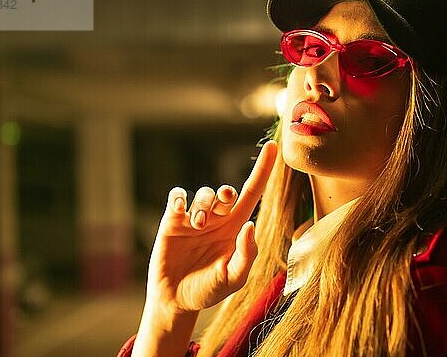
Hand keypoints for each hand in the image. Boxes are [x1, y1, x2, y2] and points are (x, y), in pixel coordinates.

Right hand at [145, 141, 277, 312]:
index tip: (274, 147)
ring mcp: (194, 218)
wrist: (176, 300)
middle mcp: (217, 219)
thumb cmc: (208, 290)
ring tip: (197, 224)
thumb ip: (246, 255)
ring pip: (203, 193)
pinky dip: (180, 198)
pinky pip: (178, 197)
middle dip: (227, 193)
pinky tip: (181, 210)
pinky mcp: (172, 221)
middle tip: (226, 200)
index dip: (263, 171)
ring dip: (203, 204)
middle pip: (226, 192)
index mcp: (235, 228)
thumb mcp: (233, 279)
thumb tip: (251, 225)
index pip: (252, 193)